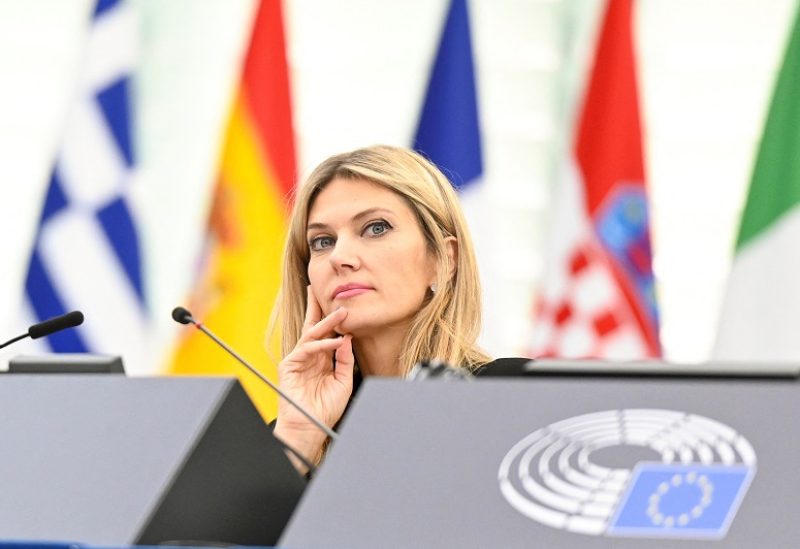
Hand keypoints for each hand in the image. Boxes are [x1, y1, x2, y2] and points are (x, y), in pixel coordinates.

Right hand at [274, 286, 354, 470]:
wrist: (311, 427)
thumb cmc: (326, 408)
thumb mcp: (344, 381)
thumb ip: (345, 360)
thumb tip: (347, 339)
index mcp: (322, 359)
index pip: (326, 333)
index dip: (333, 319)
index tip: (344, 305)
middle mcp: (310, 356)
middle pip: (313, 326)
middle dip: (319, 308)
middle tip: (327, 292)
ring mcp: (299, 359)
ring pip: (312, 334)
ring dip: (327, 322)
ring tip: (341, 313)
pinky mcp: (290, 365)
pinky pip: (307, 349)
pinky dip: (323, 344)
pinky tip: (337, 341)